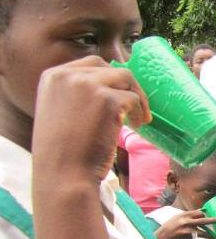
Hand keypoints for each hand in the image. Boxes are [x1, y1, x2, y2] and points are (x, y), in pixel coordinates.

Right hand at [32, 56, 150, 182]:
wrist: (63, 174)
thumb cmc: (63, 151)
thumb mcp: (59, 111)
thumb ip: (76, 94)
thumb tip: (107, 84)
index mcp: (52, 76)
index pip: (90, 64)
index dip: (109, 78)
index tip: (119, 94)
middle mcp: (68, 75)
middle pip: (109, 67)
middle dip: (126, 84)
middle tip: (135, 106)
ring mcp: (89, 85)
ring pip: (126, 78)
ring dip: (138, 97)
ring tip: (140, 119)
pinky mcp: (108, 100)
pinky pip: (134, 99)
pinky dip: (140, 112)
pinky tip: (137, 126)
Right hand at [154, 210, 215, 238]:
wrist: (163, 236)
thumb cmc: (171, 225)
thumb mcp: (178, 216)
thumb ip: (189, 215)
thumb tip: (202, 212)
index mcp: (185, 214)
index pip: (199, 212)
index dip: (207, 213)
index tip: (214, 213)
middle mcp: (187, 221)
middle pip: (203, 219)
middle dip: (213, 219)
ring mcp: (188, 229)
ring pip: (203, 230)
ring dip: (212, 232)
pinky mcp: (188, 236)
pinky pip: (201, 236)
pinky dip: (208, 237)